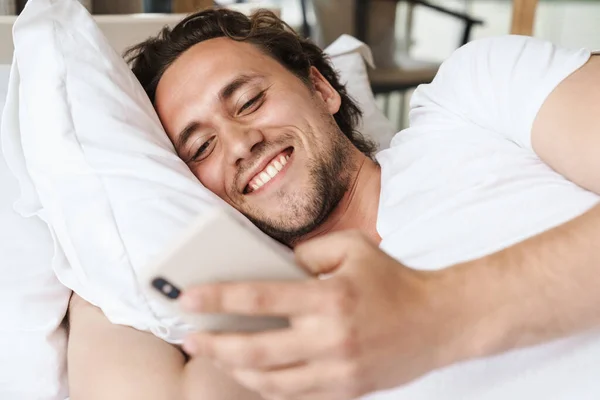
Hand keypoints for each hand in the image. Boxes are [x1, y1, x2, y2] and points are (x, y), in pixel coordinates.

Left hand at [180, 231, 460, 399]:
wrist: (440, 322)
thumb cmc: (393, 279)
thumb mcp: (352, 247)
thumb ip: (307, 252)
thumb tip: (270, 264)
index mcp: (329, 297)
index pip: (260, 297)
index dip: (218, 298)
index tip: (186, 298)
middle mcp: (330, 338)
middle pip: (255, 349)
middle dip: (214, 345)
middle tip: (188, 338)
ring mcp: (338, 370)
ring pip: (270, 381)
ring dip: (235, 370)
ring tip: (216, 355)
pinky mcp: (346, 390)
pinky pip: (295, 395)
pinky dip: (267, 386)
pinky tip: (251, 373)